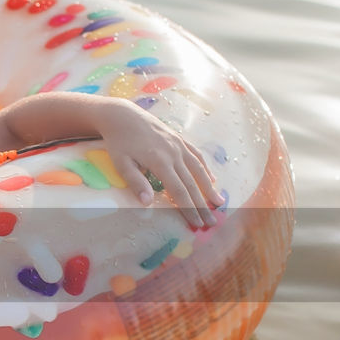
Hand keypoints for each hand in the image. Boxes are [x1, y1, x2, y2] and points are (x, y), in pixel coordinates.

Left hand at [94, 99, 222, 227]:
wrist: (123, 115)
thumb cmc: (119, 142)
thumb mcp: (121, 163)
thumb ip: (135, 182)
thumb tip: (147, 203)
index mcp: (160, 161)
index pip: (178, 190)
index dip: (188, 208)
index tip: (196, 223)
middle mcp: (174, 153)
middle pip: (192, 183)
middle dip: (202, 204)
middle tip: (211, 222)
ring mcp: (179, 145)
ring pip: (199, 169)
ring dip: (210, 188)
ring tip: (219, 203)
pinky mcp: (179, 139)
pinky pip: (197, 156)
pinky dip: (206, 169)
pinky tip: (212, 180)